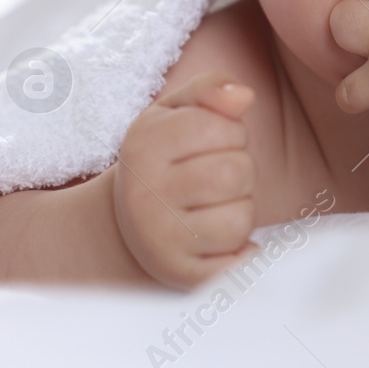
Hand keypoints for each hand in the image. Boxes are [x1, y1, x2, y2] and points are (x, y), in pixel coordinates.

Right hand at [112, 71, 257, 288]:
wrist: (123, 227)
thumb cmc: (161, 161)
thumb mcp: (172, 115)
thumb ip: (208, 91)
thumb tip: (244, 96)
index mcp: (143, 147)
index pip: (223, 127)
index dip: (229, 132)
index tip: (209, 143)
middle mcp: (145, 195)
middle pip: (238, 171)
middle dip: (239, 169)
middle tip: (213, 177)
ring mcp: (161, 240)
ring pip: (242, 216)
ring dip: (239, 208)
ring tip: (212, 206)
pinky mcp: (182, 276)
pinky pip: (241, 258)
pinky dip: (241, 247)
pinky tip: (216, 238)